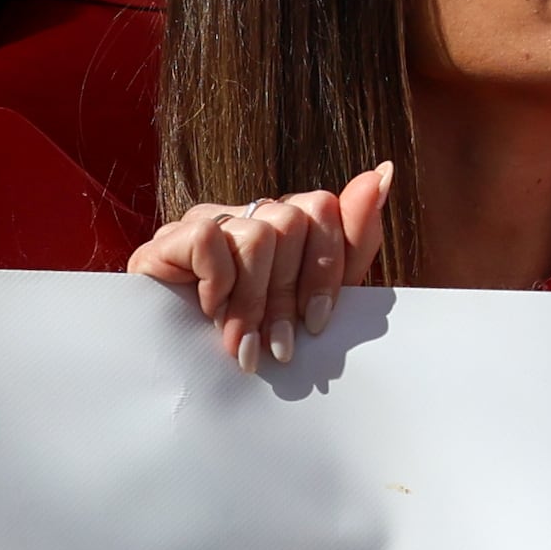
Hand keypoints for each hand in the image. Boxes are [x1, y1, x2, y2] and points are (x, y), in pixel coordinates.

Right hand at [129, 164, 393, 369]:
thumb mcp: (317, 300)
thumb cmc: (257, 342)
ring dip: (253, 301)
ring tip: (243, 343)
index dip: (325, 269)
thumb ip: (353, 241)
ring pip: (259, 234)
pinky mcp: (166, 240)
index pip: (323, 208)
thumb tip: (384, 172)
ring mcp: (205, 222)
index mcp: (285, 224)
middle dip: (288, 295)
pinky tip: (208, 313)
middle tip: (276, 345)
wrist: (178, 377)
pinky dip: (217, 284)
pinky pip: (211, 239)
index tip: (316, 323)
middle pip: (293, 221)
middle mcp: (246, 213)